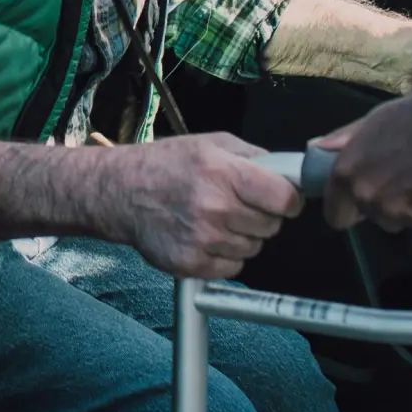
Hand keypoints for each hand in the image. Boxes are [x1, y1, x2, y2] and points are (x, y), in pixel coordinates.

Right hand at [100, 132, 303, 279]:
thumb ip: (252, 156)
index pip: (283, 198)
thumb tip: (289, 172)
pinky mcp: (190, 264)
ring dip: (243, 236)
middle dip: (263, 216)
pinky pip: (233, 268)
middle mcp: (213, 207)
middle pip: (271, 226)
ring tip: (217, 219)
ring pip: (253, 248)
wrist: (122, 192)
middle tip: (240, 205)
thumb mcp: (211, 144)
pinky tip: (207, 237)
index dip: (289, 200)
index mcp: (222, 171)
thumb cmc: (168, 164)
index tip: (284, 199)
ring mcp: (201, 239)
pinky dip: (226, 256)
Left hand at [316, 92, 411, 232]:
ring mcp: (407, 216)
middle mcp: (374, 201)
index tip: (358, 197)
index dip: (347, 207)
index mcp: (351, 177)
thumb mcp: (376, 119)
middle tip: (405, 173)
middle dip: (386, 200)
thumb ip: (344, 139)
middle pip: (375, 216)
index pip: (336, 216)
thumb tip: (317, 148)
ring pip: (405, 219)